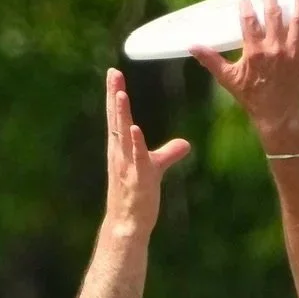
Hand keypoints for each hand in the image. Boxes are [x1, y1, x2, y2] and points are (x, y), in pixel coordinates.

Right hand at [103, 67, 189, 237]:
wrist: (127, 225)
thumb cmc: (137, 197)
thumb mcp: (154, 169)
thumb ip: (168, 153)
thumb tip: (186, 144)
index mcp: (121, 148)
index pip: (116, 116)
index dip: (114, 94)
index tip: (113, 72)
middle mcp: (120, 152)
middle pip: (116, 118)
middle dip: (114, 94)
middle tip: (113, 72)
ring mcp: (127, 164)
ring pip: (123, 133)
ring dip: (121, 113)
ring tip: (120, 93)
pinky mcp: (137, 176)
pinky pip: (136, 156)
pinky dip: (135, 142)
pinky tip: (135, 128)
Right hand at [191, 0, 298, 151]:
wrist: (279, 118)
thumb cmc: (252, 99)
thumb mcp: (229, 80)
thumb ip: (211, 60)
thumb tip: (191, 46)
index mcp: (255, 52)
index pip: (249, 21)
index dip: (247, 7)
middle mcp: (275, 48)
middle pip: (273, 13)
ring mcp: (293, 52)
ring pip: (297, 19)